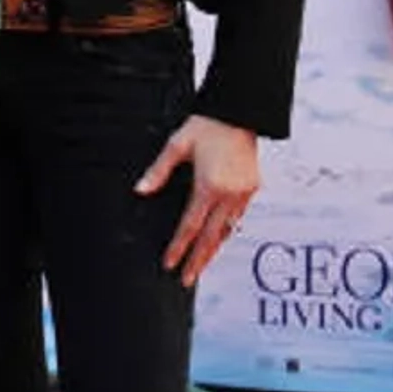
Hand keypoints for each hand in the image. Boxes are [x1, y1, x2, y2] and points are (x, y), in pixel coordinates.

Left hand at [135, 115, 259, 286]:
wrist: (240, 112)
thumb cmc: (205, 126)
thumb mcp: (176, 145)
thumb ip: (158, 171)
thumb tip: (140, 191)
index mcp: (208, 186)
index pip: (190, 226)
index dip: (179, 247)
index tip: (169, 263)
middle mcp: (229, 194)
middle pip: (211, 237)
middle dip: (198, 260)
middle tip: (186, 280)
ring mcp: (243, 193)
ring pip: (227, 230)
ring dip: (213, 249)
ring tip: (200, 265)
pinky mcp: (252, 188)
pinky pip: (237, 217)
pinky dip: (226, 231)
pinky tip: (217, 239)